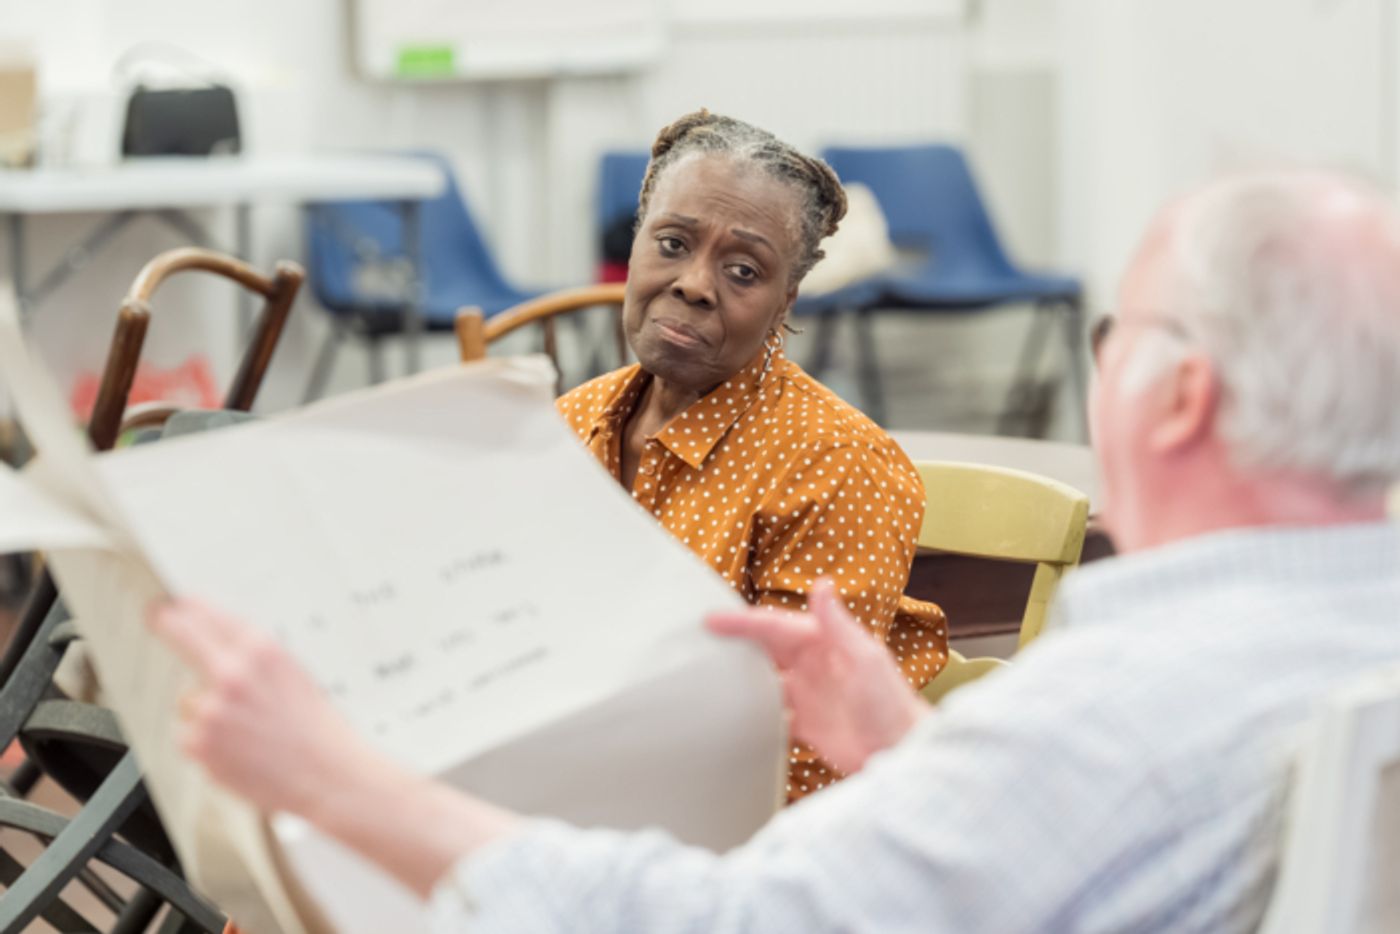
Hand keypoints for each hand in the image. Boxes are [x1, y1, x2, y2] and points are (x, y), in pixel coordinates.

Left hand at [148, 598, 381, 818]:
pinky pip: (189, 735)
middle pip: (182, 633)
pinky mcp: (198, 742)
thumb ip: (254, 657)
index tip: (174, 604)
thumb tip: (219, 642)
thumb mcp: (295, 675)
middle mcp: (233, 673)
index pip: (210, 614)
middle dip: (166, 622)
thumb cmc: (317, 729)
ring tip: (245, 729)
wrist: (326, 774)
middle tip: (157, 616)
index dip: (187, 606)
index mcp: (262, 651)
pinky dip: (206, 743)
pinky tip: (238, 749)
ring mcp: (211, 708)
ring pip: (189, 699)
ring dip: (206, 711)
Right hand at [706, 579, 926, 773]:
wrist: (901, 751)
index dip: (743, 622)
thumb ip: (838, 622)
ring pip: (765, 677)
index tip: (712, 619)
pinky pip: (772, 711)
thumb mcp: (865, 657)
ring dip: (741, 674)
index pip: (774, 627)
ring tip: (707, 672)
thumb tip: (821, 583)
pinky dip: (753, 709)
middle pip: (765, 647)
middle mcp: (812, 664)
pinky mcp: (807, 723)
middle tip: (697, 639)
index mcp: (824, 642)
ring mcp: (808, 694)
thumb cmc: (891, 703)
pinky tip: (734, 711)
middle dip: (734, 641)